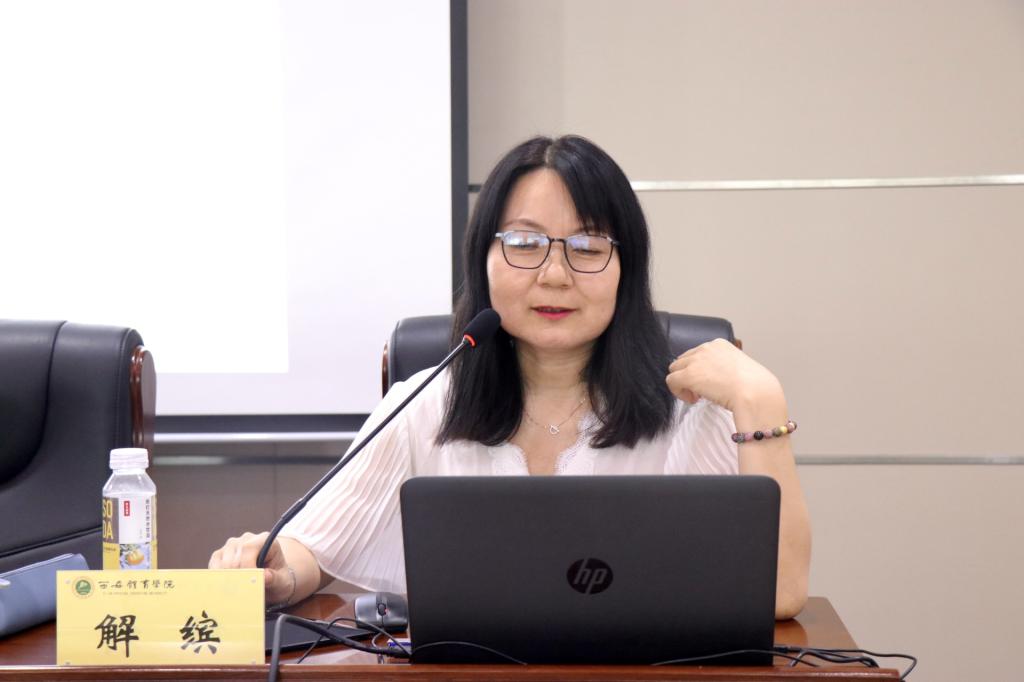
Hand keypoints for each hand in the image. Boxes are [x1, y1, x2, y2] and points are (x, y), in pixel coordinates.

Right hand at [208, 531, 294, 604]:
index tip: (250, 584)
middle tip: (244, 592)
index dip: (247, 567)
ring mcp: (231, 545)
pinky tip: (229, 585)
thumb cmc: (279, 579)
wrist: (273, 581)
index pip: (248, 548)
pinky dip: (219, 578)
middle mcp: (246, 538)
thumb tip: (265, 576)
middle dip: (238, 578)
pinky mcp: (220, 554)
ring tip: (239, 589)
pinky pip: (214, 566)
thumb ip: (275, 578)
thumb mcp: (282, 581)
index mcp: (264, 539)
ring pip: (222, 564)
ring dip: (229, 579)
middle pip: (234, 558)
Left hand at [666, 338, 783, 411]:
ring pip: (675, 369)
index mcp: (719, 344)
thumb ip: (724, 368)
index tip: (709, 383)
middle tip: (702, 391)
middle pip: (684, 360)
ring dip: (683, 383)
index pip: (698, 354)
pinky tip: (693, 400)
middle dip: (689, 375)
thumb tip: (716, 380)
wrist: (755, 393)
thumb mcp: (739, 369)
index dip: (700, 370)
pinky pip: (671, 381)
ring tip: (697, 396)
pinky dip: (678, 392)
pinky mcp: (688, 375)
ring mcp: (696, 360)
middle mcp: (706, 348)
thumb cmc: (754, 386)